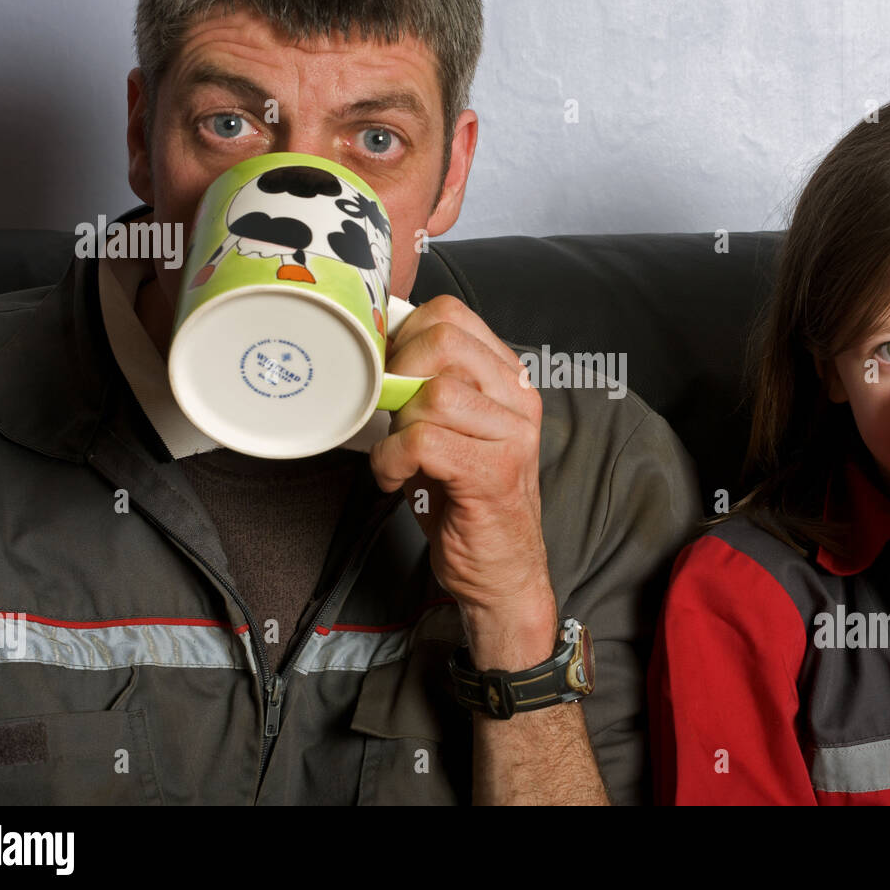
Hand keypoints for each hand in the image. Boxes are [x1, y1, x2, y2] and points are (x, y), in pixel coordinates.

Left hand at [368, 296, 556, 668]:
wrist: (501, 574)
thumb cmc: (467, 505)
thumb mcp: (448, 434)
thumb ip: (425, 391)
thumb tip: (372, 356)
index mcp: (507, 381)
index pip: (450, 315)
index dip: (402, 336)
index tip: (386, 374)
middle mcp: (517, 400)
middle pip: (443, 340)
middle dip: (396, 373)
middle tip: (388, 413)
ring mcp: (512, 435)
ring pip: (432, 393)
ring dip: (396, 426)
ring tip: (397, 457)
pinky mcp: (494, 471)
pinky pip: (423, 440)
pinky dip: (392, 461)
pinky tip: (395, 480)